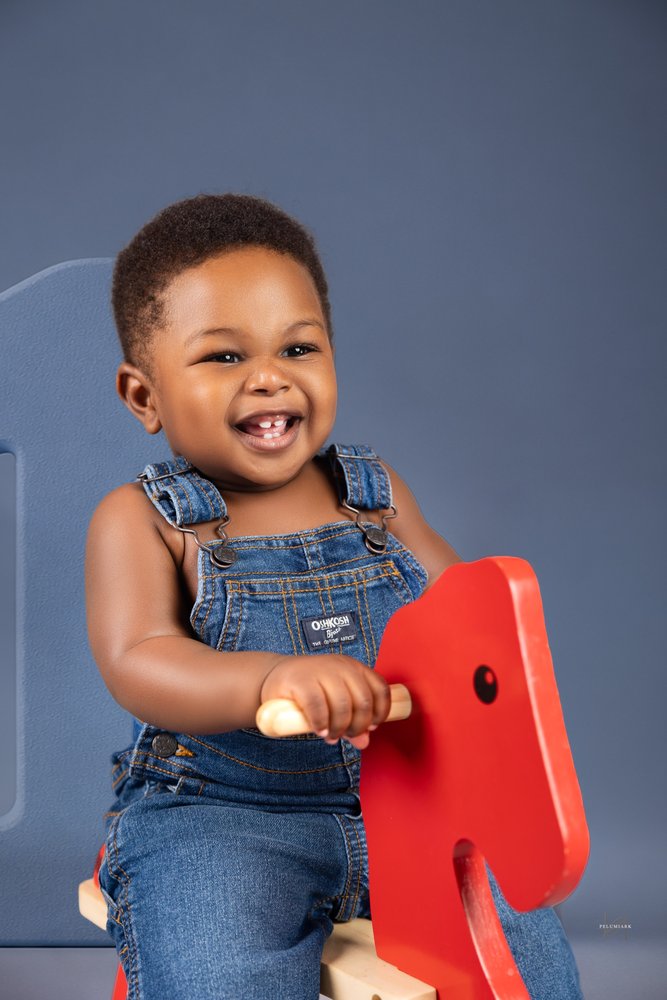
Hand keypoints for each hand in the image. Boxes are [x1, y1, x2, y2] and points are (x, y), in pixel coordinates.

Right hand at [259, 654, 390, 746]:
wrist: (276, 678)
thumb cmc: (309, 692)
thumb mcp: (334, 704)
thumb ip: (351, 721)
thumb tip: (364, 742)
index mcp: (354, 668)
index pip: (380, 689)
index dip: (380, 712)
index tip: (370, 727)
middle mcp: (341, 666)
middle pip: (363, 701)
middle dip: (357, 726)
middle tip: (345, 735)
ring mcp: (320, 670)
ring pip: (343, 705)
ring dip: (339, 728)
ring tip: (330, 735)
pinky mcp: (301, 680)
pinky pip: (318, 706)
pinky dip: (321, 723)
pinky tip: (319, 729)